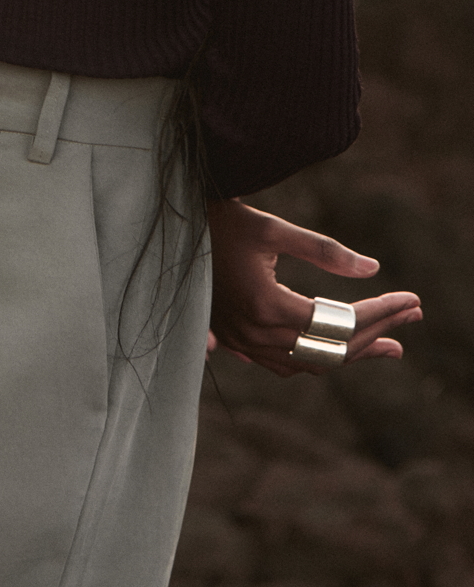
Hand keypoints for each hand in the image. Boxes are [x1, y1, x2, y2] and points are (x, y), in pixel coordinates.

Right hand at [205, 199, 422, 376]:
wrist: (175, 228)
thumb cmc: (223, 221)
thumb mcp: (273, 228)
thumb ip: (323, 250)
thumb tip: (373, 268)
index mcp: (266, 305)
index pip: (339, 323)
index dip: (380, 312)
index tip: (411, 301)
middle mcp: (254, 333)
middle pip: (329, 350)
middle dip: (375, 336)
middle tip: (411, 321)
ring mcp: (241, 342)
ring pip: (308, 365)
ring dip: (350, 354)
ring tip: (386, 343)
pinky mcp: (233, 341)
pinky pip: (282, 365)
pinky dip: (314, 359)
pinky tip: (331, 350)